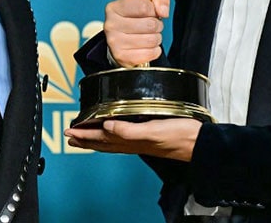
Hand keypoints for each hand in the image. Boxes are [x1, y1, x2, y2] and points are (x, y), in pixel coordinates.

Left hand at [65, 117, 201, 161]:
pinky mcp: (148, 136)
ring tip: (85, 136)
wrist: (199, 143)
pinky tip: (114, 132)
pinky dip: (112, 135)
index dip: (85, 135)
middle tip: (71, 135)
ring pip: (111, 141)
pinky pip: (123, 138)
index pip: (101, 139)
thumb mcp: (153, 131)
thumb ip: (129, 131)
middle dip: (86, 138)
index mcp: (131, 141)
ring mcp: (140, 140)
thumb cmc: (179, 137)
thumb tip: (107, 127)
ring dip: (96, 138)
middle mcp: (133, 142)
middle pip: (103, 142)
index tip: (71, 131)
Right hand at [104, 0, 169, 66]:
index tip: (151, 12)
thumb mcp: (148, 1)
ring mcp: (114, 42)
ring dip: (156, 38)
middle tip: (152, 26)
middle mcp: (111, 24)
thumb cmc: (136, 18)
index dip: (153, 10)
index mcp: (114, 7)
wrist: (122, 40)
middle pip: (149, 24)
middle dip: (157, 25)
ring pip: (151, 40)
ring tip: (149, 35)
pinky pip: (150, 53)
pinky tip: (147, 47)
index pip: (143, 6)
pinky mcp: (121, 57)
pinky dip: (154, 51)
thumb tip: (163, 12)